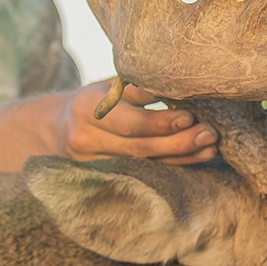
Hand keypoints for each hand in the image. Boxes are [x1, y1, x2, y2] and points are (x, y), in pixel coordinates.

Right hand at [58, 79, 217, 165]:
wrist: (56, 129)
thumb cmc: (94, 100)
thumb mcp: (109, 86)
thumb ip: (137, 88)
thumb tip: (176, 86)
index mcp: (86, 109)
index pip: (128, 122)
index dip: (160, 123)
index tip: (189, 117)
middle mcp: (86, 139)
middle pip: (138, 148)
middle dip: (177, 143)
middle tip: (209, 135)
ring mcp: (91, 164)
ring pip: (143, 165)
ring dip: (180, 158)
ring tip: (210, 149)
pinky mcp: (102, 179)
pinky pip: (142, 174)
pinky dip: (171, 167)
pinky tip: (195, 160)